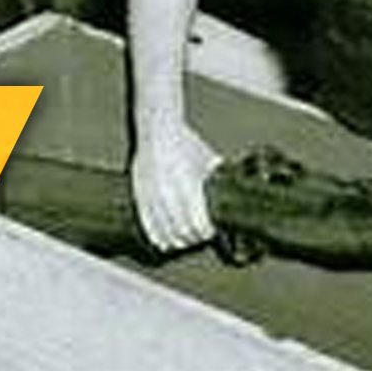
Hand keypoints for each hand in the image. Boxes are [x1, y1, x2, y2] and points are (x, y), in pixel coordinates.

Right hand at [131, 114, 217, 251]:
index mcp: (189, 186)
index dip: (205, 232)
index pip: (198, 223)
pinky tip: (164, 242)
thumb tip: (231, 189)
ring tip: (184, 240)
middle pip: (182, 231)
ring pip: (164, 232)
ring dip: (176, 240)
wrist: (157, 129)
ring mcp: (152, 197)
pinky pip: (148, 226)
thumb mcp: (207, 159)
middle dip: (193, 238)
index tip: (210, 231)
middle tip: (199, 236)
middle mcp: (169, 194)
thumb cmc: (185, 142)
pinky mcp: (139, 197)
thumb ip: (216, 177)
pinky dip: (157, 237)